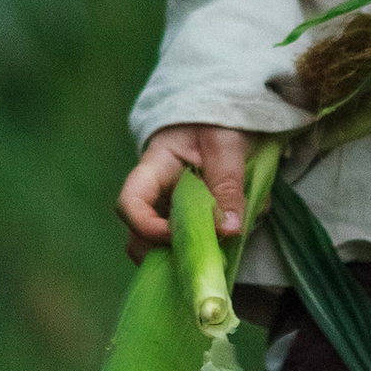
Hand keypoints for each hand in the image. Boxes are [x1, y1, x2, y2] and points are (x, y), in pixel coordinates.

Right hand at [117, 123, 261, 261]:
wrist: (227, 117)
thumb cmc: (218, 122)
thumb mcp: (225, 145)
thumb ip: (227, 184)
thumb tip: (229, 230)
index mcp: (154, 170)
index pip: (130, 204)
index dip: (146, 228)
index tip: (180, 235)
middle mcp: (155, 196)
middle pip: (140, 238)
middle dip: (171, 253)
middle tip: (209, 252)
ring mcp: (171, 210)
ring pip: (167, 247)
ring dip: (196, 252)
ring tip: (229, 240)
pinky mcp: (192, 219)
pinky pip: (195, 242)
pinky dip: (216, 246)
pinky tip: (240, 229)